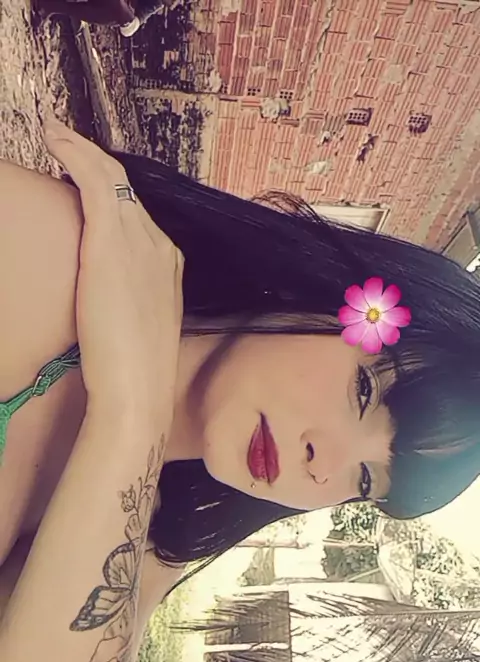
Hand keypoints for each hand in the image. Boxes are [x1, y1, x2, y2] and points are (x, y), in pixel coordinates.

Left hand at [42, 117, 183, 422]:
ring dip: (81, 151)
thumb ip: (129, 300)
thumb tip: (108, 296)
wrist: (137, 389)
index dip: (111, 191)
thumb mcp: (138, 327)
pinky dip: (74, 155)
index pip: (137, 215)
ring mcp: (139, 241)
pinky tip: (54, 140)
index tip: (87, 178)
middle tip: (65, 143)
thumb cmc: (134, 371)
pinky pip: (94, 182)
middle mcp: (160, 245)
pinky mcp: (111, 243)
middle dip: (95, 164)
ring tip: (55, 134)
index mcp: (169, 264)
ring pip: (110, 178)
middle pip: (125, 192)